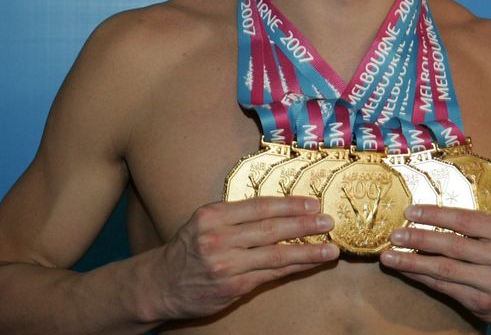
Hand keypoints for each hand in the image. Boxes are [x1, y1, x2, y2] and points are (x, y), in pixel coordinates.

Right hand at [149, 196, 338, 320]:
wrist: (160, 285)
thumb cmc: (187, 251)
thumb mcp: (204, 223)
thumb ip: (235, 217)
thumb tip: (279, 211)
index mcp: (213, 215)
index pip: (259, 206)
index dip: (290, 204)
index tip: (312, 203)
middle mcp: (219, 237)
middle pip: (271, 228)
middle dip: (305, 224)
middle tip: (328, 221)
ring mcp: (227, 263)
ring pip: (275, 254)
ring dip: (307, 251)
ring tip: (330, 249)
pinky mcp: (233, 286)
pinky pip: (270, 274)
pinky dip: (293, 268)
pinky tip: (308, 264)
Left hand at [379, 205, 490, 324]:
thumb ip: (478, 225)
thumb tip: (430, 214)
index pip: (465, 220)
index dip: (435, 215)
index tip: (410, 211)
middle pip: (452, 246)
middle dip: (418, 239)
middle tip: (394, 234)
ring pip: (445, 270)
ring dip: (412, 262)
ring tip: (390, 256)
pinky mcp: (483, 304)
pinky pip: (446, 289)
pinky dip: (423, 278)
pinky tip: (407, 271)